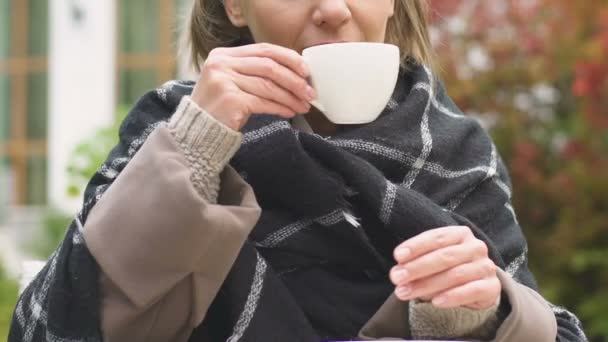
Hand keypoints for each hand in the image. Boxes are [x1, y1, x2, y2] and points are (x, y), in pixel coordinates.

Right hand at [190, 43, 316, 130]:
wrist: (198, 131)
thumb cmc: (220, 108)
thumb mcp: (233, 82)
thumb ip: (255, 72)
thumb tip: (295, 73)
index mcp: (224, 55)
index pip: (264, 49)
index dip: (288, 58)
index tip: (306, 70)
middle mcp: (221, 64)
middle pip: (269, 66)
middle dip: (294, 80)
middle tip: (310, 92)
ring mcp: (224, 81)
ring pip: (268, 86)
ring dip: (290, 97)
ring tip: (303, 106)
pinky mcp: (229, 100)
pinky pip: (263, 102)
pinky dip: (280, 108)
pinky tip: (289, 112)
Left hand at [390, 226, 500, 309]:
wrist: (477, 286)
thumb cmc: (448, 268)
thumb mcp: (432, 260)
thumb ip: (416, 262)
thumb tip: (398, 271)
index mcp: (460, 234)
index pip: (436, 237)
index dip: (416, 246)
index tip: (397, 256)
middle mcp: (476, 247)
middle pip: (444, 256)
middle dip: (417, 267)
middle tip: (397, 277)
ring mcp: (486, 266)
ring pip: (455, 275)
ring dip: (427, 285)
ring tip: (405, 293)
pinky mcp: (492, 287)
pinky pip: (472, 291)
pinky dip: (453, 296)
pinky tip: (435, 302)